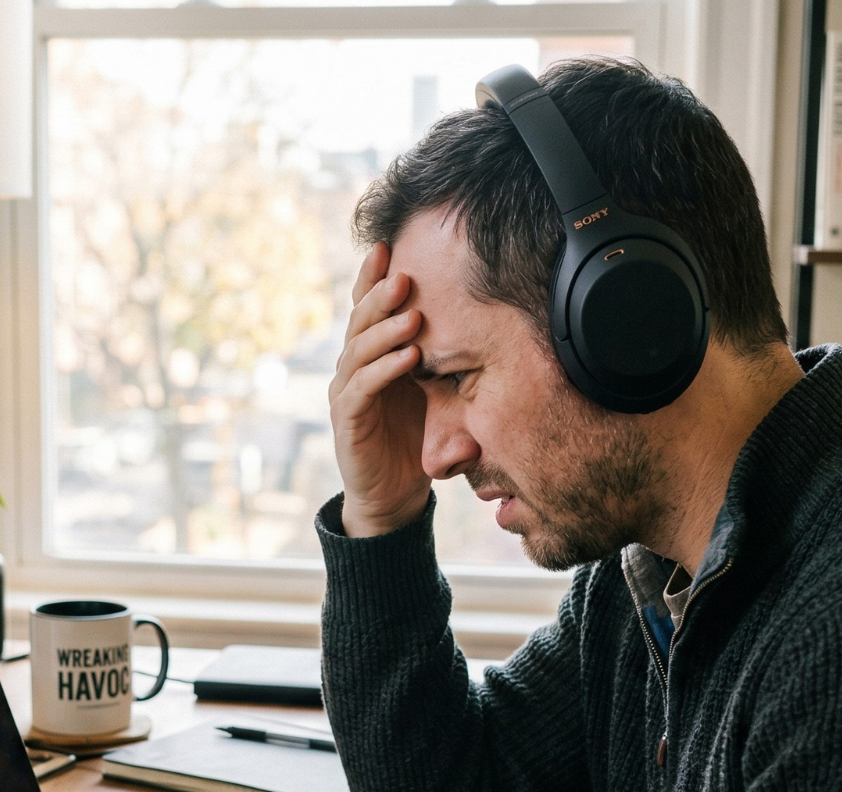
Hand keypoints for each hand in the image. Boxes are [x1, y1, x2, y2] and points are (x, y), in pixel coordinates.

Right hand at [329, 242, 430, 536]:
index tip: (390, 245)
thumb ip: (454, 367)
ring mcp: (348, 392)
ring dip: (385, 329)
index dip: (373, 278)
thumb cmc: (418, 440)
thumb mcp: (442, 396)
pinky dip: (384, 369)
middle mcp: (354, 367)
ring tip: (409, 313)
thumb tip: (493, 333)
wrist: (396, 496)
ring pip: (359, 349)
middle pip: (361, 320)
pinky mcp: (348, 420)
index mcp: (373, 355)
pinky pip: (363, 388)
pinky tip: (407, 357)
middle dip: (380, 295)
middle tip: (403, 273)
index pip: (369, 309)